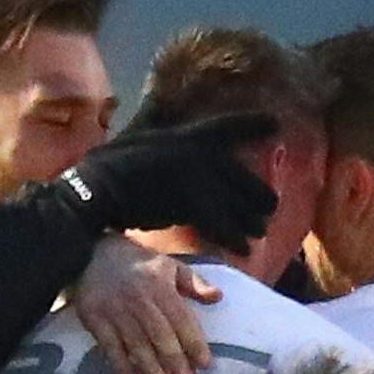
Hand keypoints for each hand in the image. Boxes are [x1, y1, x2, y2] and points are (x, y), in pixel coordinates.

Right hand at [56, 112, 278, 252]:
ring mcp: (197, 177)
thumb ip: (168, 140)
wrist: (98, 189)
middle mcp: (199, 153)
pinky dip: (233, 239)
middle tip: (270, 208)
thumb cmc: (113, 165)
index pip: (230, 126)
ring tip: (257, 233)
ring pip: (238, 204)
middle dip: (260, 196)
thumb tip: (174, 135)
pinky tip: (243, 249)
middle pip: (245, 176)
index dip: (254, 124)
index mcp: (188, 135)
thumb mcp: (144, 137)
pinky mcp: (191, 204)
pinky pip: (222, 225)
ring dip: (250, 221)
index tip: (276, 126)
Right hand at [70, 237, 219, 373]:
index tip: (205, 364)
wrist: (91, 252)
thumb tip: (218, 297)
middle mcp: (139, 301)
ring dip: (151, 369)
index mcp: (160, 287)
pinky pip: (109, 346)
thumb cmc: (138, 263)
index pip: (181, 319)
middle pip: (160, 336)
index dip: (194, 342)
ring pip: (137, 345)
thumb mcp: (169, 265)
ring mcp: (115, 311)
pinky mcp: (95, 319)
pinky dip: (120, 365)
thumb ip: (195, 282)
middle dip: (175, 362)